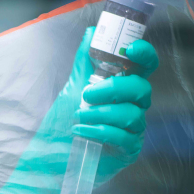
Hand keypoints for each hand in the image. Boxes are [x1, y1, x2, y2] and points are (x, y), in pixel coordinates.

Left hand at [0, 27, 158, 193]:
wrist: (48, 161)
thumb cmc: (61, 126)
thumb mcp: (71, 90)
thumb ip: (84, 64)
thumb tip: (90, 33)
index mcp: (122, 89)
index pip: (145, 67)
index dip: (143, 55)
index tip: (128, 50)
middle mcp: (132, 108)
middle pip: (142, 90)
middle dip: (114, 89)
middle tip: (87, 93)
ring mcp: (132, 131)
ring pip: (133, 114)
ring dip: (103, 112)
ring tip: (79, 115)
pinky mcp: (127, 151)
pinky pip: (125, 138)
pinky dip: (100, 132)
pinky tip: (80, 131)